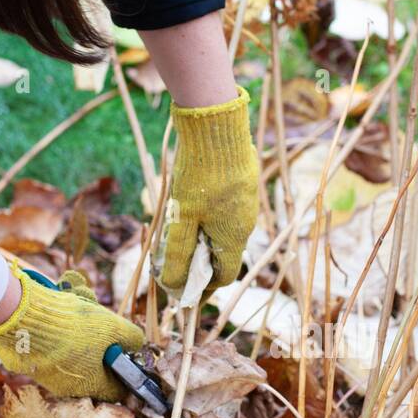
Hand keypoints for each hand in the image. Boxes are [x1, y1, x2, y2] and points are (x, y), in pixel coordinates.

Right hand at [0, 265, 143, 400]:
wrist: (19, 316)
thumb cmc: (70, 326)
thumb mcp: (111, 325)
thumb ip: (130, 336)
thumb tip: (137, 343)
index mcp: (90, 385)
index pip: (114, 390)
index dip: (123, 373)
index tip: (123, 354)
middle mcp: (66, 387)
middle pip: (92, 369)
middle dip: (97, 345)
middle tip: (97, 321)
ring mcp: (44, 375)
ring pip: (70, 355)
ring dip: (76, 333)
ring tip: (75, 307)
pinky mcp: (26, 361)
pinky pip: (48, 348)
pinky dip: (54, 332)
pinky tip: (54, 312)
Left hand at [158, 87, 259, 296]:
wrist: (217, 126)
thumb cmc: (199, 175)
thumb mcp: (182, 218)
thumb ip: (177, 254)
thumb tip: (172, 287)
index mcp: (235, 237)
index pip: (224, 276)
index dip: (204, 289)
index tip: (183, 291)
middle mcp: (246, 224)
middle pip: (222, 254)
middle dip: (198, 263)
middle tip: (172, 260)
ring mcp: (245, 203)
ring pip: (222, 231)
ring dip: (201, 238)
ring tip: (176, 230)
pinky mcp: (241, 184)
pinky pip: (224, 211)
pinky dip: (206, 217)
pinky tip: (188, 204)